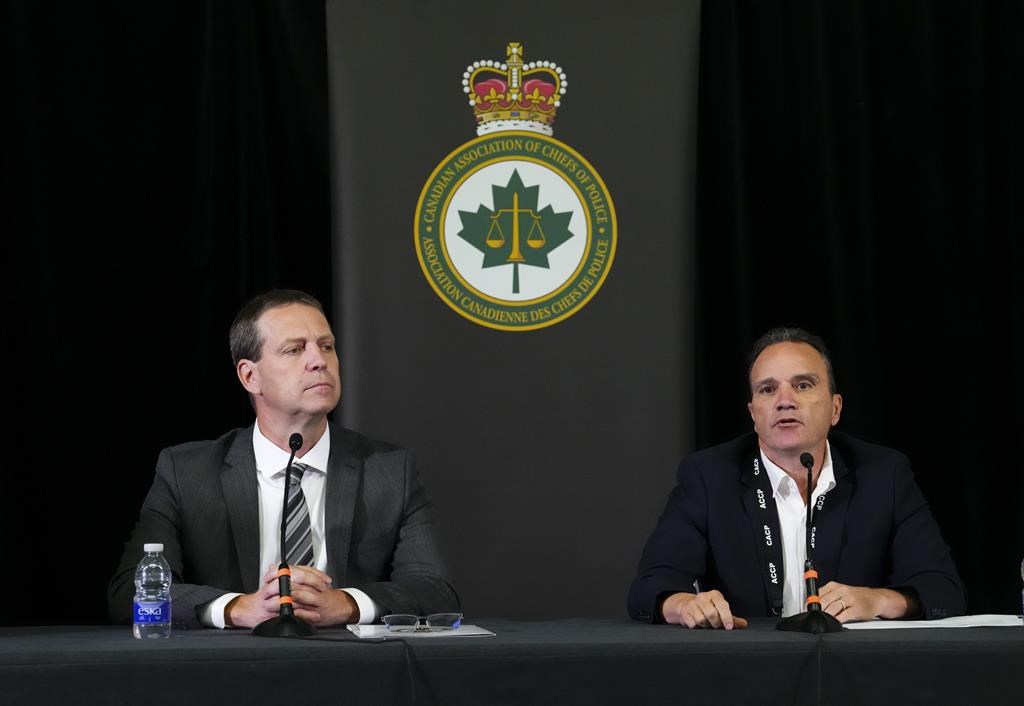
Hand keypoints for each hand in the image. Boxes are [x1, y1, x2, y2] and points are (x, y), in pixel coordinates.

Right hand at [226, 565, 355, 627]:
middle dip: (313, 583)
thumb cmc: (262, 598)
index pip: (298, 570)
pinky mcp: (272, 613)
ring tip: (320, 602)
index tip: (325, 579)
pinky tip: (312, 616)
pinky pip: (289, 613)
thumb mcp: (273, 583)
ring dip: (308, 599)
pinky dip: (303, 615)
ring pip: (292, 595)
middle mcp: (273, 586)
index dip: (314, 574)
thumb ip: (287, 577)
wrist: (245, 610)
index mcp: (276, 577)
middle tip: (323, 588)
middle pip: (295, 578)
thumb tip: (305, 572)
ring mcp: (272, 600)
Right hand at [661, 590, 747, 629]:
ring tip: (706, 624)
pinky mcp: (685, 611)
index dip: (726, 617)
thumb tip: (743, 624)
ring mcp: (692, 603)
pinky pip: (692, 624)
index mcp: (714, 595)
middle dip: (716, 623)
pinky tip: (697, 624)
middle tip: (716, 626)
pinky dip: (696, 627)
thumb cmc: (708, 608)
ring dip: (705, 626)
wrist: (687, 605)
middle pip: (711, 614)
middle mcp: (703, 597)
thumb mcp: (721, 610)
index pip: (722, 605)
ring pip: (701, 620)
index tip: (729, 626)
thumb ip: (732, 618)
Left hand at [818, 581, 911, 621]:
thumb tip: (811, 606)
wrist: (876, 598)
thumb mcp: (840, 592)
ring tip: (822, 621)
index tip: (806, 610)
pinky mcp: (857, 608)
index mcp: (834, 586)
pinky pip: (844, 615)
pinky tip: (835, 623)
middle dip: (817, 611)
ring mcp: (849, 599)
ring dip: (826, 616)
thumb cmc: (856, 596)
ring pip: (832, 609)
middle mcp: (841, 591)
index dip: (810, 604)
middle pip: (823, 602)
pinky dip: (837, 620)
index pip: (817, 594)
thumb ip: (827, 597)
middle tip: (813, 618)